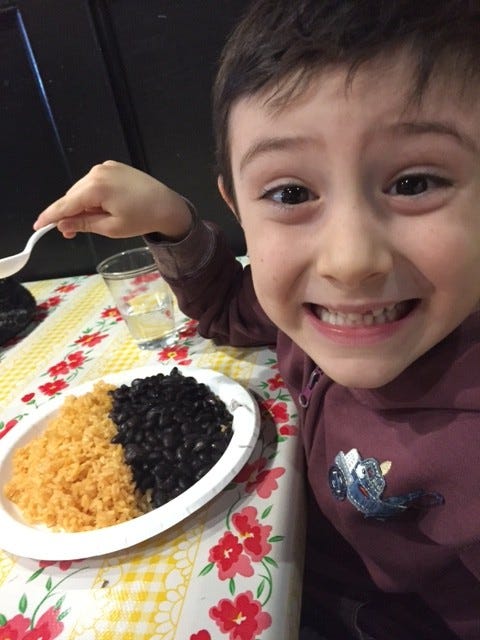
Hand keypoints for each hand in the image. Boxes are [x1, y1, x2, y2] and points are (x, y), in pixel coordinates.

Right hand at [34, 160, 191, 239]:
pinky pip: (94, 183)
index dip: (50, 217)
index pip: (65, 204)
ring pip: (82, 189)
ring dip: (81, 205)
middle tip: (70, 233)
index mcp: (96, 187)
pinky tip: (101, 208)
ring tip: (94, 220)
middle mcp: (98, 172)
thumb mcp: (111, 227)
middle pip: (72, 196)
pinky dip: (92, 196)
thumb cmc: (142, 219)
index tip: (38, 227)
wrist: (168, 206)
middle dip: (69, 213)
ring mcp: (106, 167)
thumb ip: (83, 224)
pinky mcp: (113, 167)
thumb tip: (62, 225)